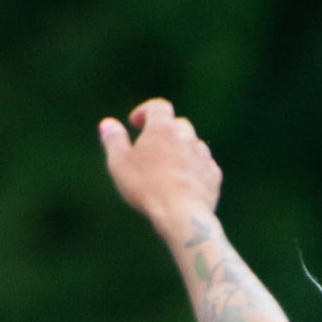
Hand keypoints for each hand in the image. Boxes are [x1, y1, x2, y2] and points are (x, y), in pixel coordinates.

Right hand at [98, 98, 221, 241]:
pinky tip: (185, 182)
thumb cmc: (147, 187)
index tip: (135, 123)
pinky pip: (204, 166)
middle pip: (178, 124)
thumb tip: (107, 124)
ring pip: (193, 144)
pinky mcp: (214, 176)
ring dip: (182, 150)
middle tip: (152, 147)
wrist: (182, 215)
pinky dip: (194, 169)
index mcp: (163, 128)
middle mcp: (186, 136)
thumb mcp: (120, 163)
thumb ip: (113, 140)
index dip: (146, 111)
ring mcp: (203, 156)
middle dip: (165, 132)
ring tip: (168, 167)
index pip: (158, 106)